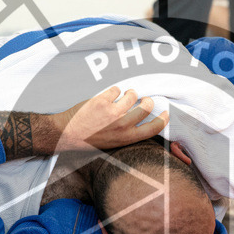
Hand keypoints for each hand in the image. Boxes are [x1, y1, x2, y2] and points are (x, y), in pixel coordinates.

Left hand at [50, 87, 168, 152]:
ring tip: (125, 96)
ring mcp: (112, 112)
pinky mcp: (102, 101)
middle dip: (147, 100)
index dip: (163, 119)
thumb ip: (129, 133)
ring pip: (132, 94)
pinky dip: (113, 92)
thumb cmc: (91, 140)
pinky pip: (116, 90)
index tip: (165, 113)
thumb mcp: (115, 143)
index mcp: (127, 138)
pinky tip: (107, 97)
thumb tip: (142, 119)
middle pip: (147, 107)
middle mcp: (122, 125)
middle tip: (144, 100)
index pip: (154, 128)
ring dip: (131, 93)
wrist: (68, 134)